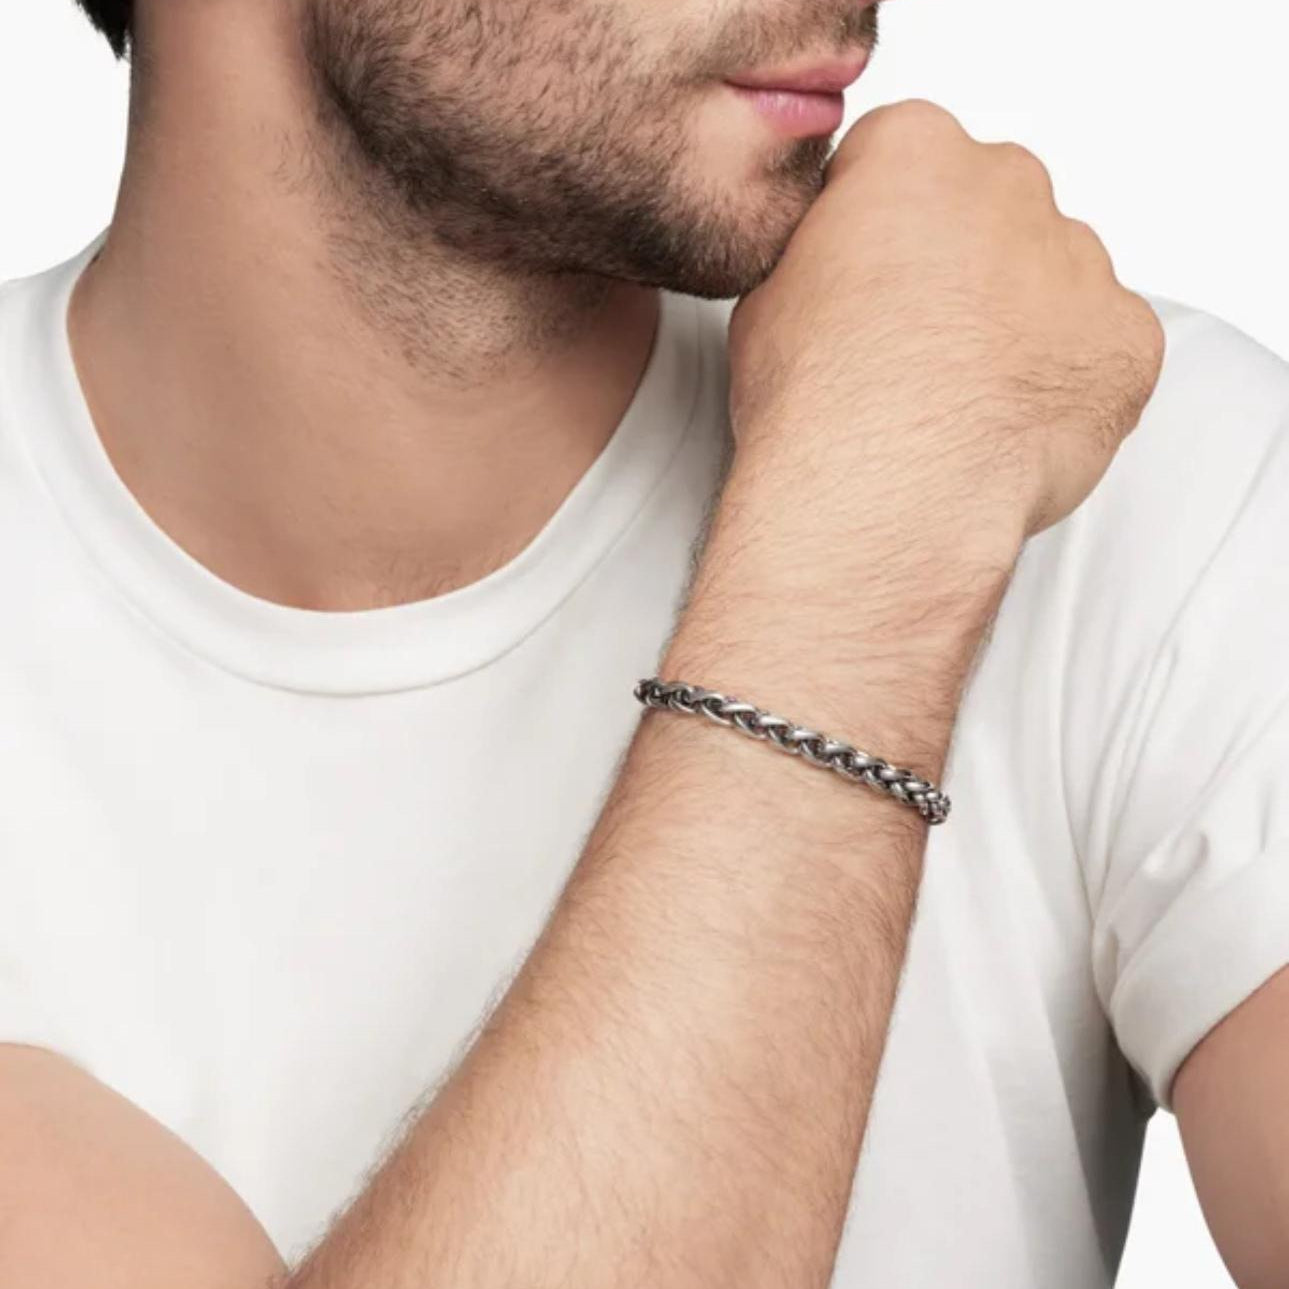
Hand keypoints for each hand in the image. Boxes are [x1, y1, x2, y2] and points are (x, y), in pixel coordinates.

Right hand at [726, 98, 1165, 550]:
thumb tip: (833, 277)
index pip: (902, 162)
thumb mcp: (766, 302)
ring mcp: (1078, 262)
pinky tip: (1009, 423)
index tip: (867, 284)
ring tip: (960, 400)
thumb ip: (821, 259)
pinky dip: (1066, 382)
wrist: (883, 491)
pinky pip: (1103, 347)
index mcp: (914, 154)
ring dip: (1017, 324)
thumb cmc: (820, 403)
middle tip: (915, 348)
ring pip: (1053, 277)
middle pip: (991, 209)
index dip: (879, 232)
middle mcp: (1008, 186)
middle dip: (961, 267)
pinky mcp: (1125, 340)